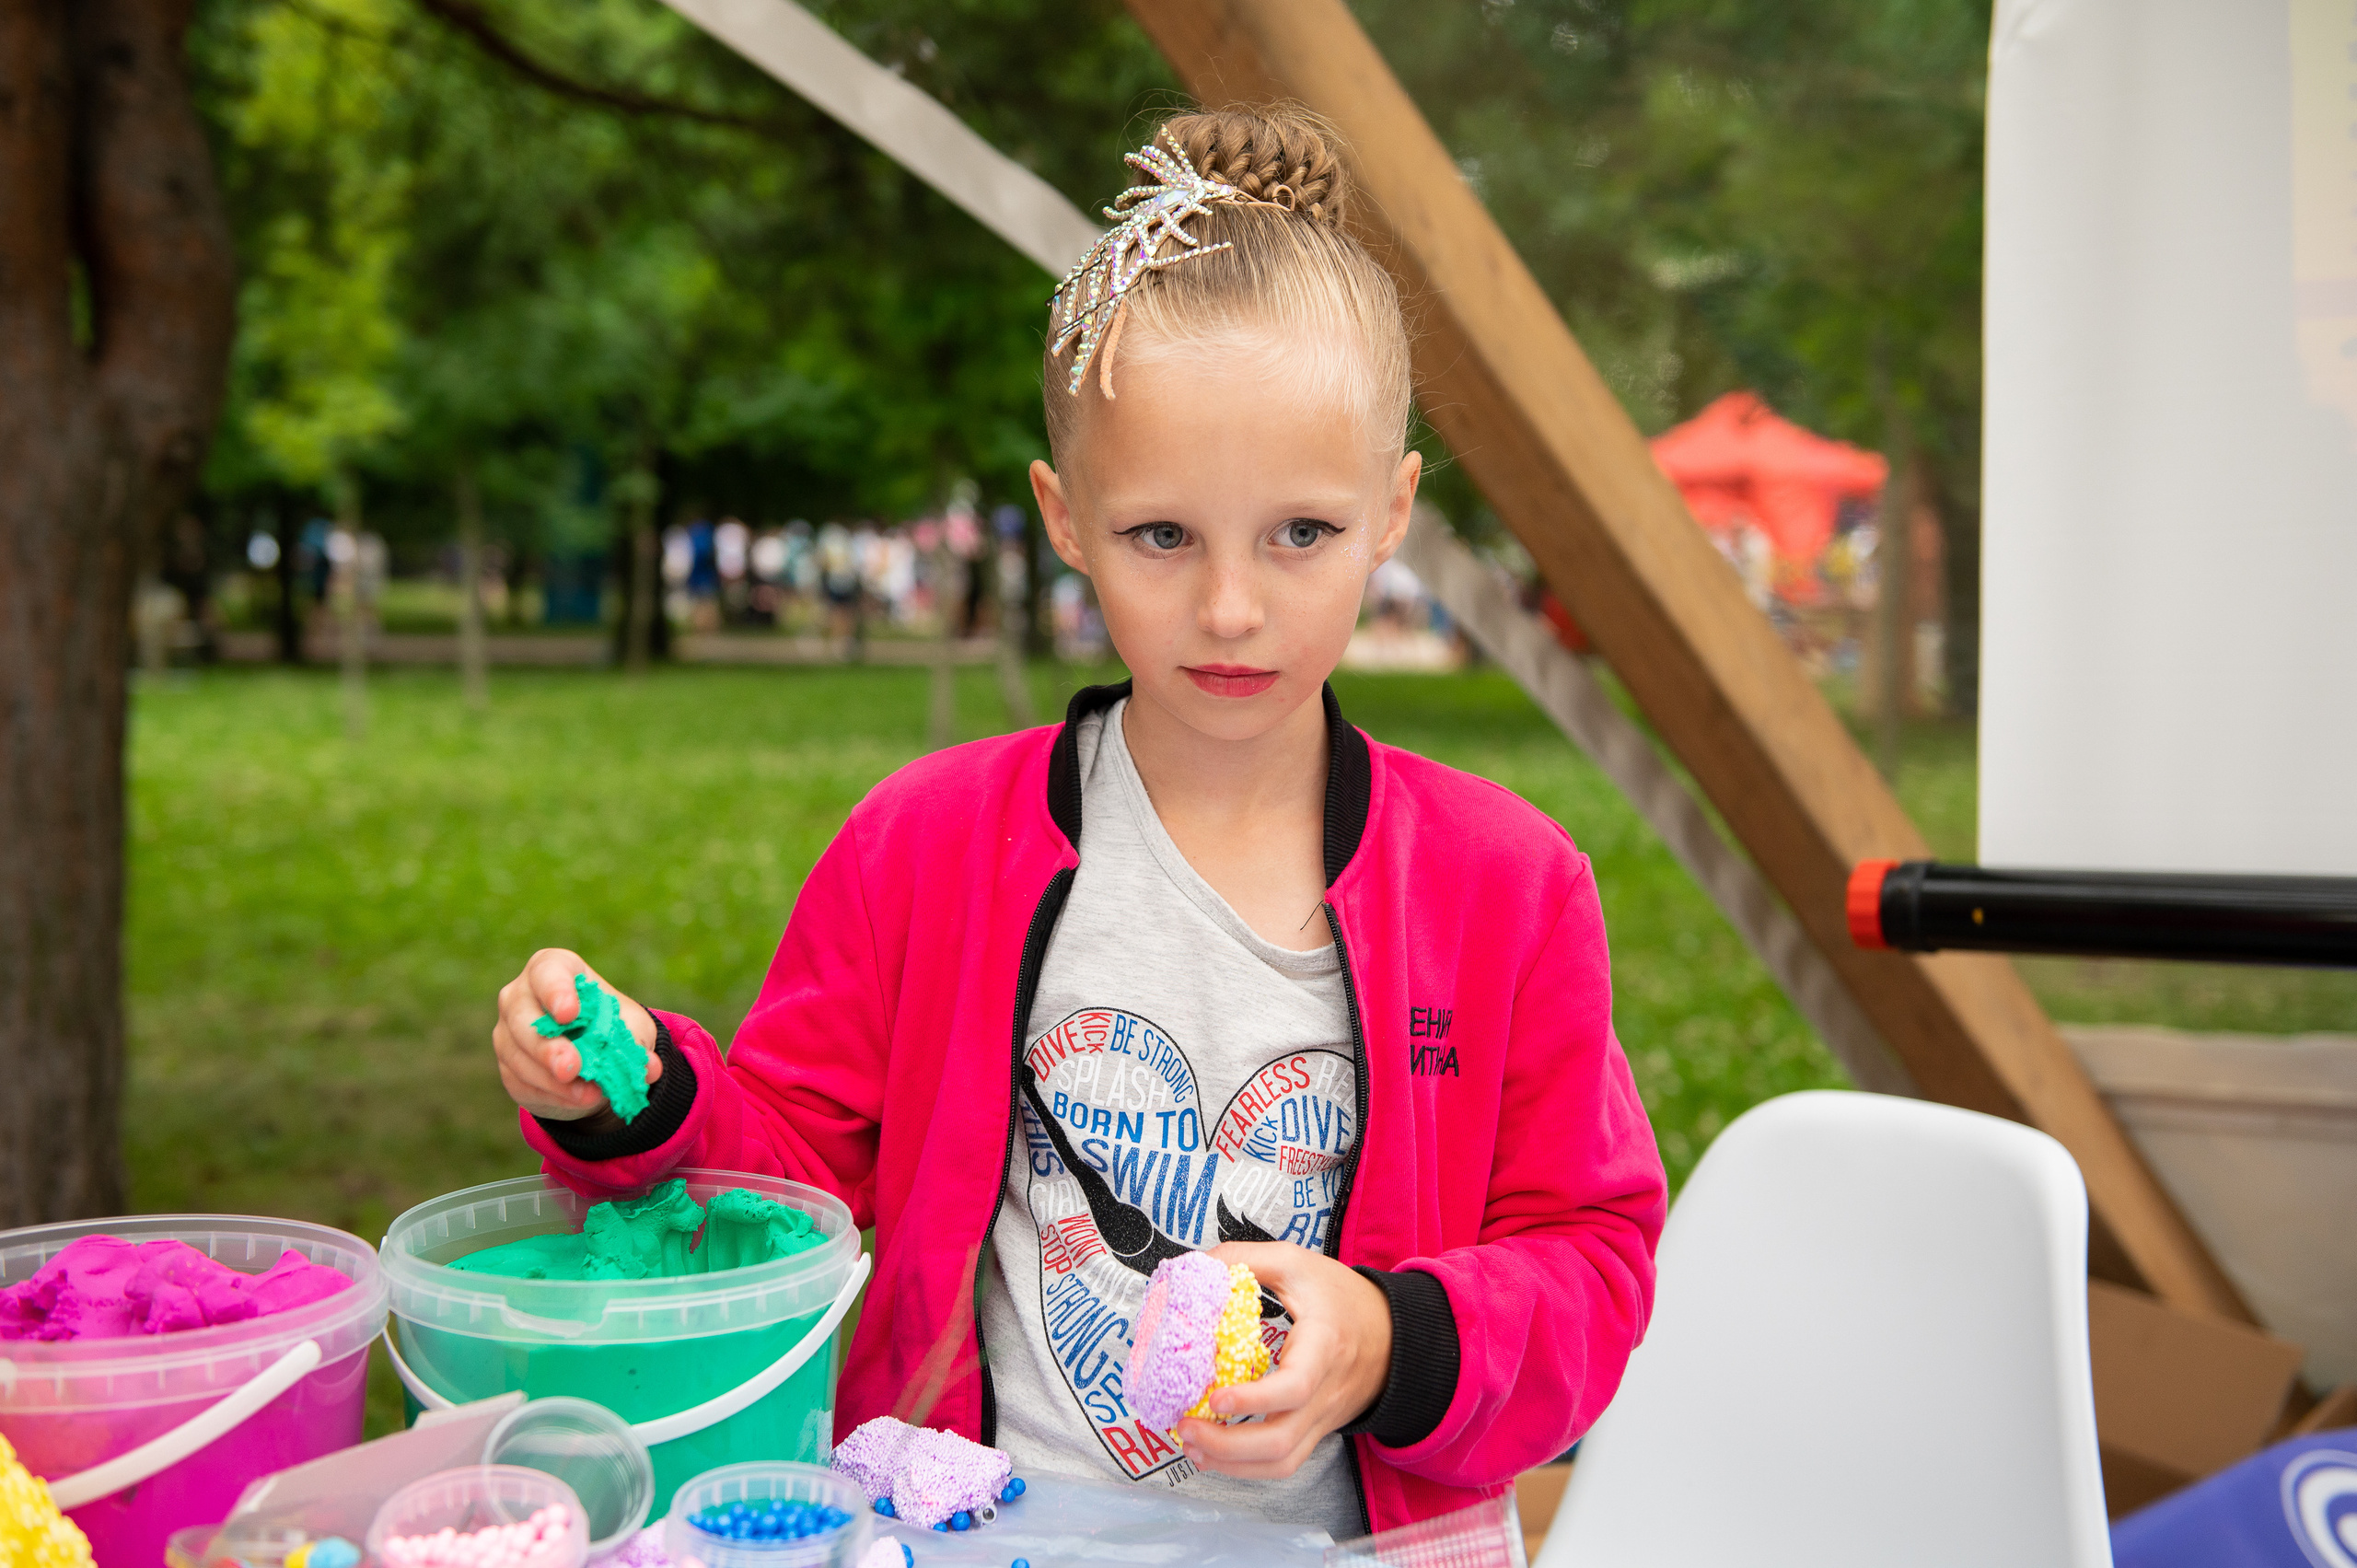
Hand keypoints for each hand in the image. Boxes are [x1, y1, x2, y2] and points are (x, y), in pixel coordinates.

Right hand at [492, 948, 659, 1121]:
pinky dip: (551, 1095)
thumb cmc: (610, 1027)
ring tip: (589, 1094)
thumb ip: (638, 1044)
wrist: (593, 1059)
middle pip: (523, 1018)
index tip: (569, 1014)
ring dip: (553, 1080)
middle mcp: (520, 997)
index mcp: (553, 970)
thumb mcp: (632, 1030)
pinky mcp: (507, 1068)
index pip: (547, 972)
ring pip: (518, 1056)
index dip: (556, 991)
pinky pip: (521, 1083)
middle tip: (571, 1067)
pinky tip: (577, 1100)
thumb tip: (650, 1069)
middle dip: (547, 1047)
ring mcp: (507, 1033)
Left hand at [1174, 1240, 1392, 1478]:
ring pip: (1281, 1463)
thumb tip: (1195, 1268)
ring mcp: (1321, 1418)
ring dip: (1231, 1464)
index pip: (1295, 1387)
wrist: (1390, 1332)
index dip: (1253, 1399)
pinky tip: (1214, 1454)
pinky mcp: (1315, 1431)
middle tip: (1185, 1425)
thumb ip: (1244, 1259)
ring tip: (1192, 1445)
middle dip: (1227, 1445)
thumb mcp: (1296, 1263)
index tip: (1214, 1398)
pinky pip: (1284, 1463)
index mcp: (1323, 1347)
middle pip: (1281, 1442)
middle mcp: (1324, 1392)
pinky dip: (1246, 1467)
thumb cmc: (1340, 1297)